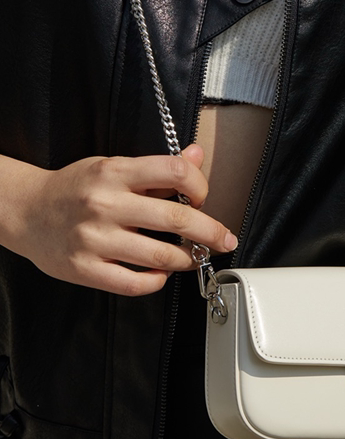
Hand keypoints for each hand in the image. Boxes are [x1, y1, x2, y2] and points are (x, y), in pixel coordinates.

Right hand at [11, 144, 236, 296]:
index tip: (202, 198)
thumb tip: (197, 155)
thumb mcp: (113, 166)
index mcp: (115, 172)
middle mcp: (106, 203)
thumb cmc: (75, 188)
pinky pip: (135, 283)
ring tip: (193, 257)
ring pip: (161, 256)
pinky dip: (156, 282)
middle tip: (225, 239)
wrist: (24, 210)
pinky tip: (160, 274)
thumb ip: (157, 167)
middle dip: (211, 232)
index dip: (200, 185)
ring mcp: (95, 238)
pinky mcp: (85, 269)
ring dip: (187, 259)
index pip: (175, 171)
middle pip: (177, 218)